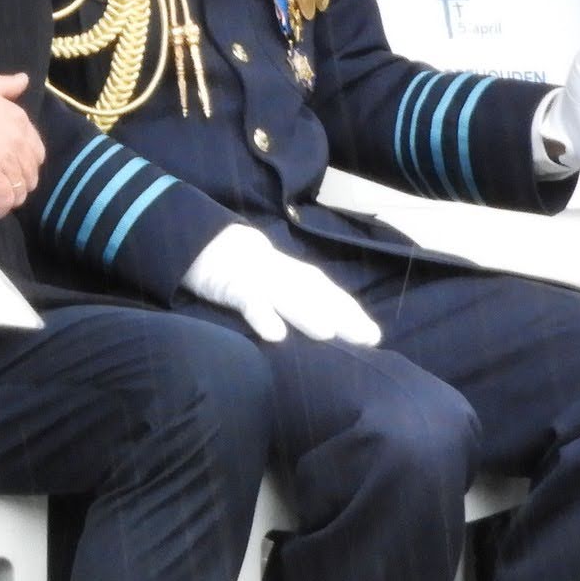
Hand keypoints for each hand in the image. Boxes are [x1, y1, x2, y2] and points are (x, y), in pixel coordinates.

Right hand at [0, 69, 43, 216]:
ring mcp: (4, 157)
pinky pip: (3, 198)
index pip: (37, 153)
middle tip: (3, 192)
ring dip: (10, 200)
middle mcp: (17, 139)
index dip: (26, 166)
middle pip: (29, 174)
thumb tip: (24, 80)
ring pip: (19, 189)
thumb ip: (5, 85)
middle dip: (19, 186)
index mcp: (18, 119)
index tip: (13, 172)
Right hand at [181, 224, 379, 345]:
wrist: (206, 241)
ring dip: (307, 313)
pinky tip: (275, 335)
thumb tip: (329, 330)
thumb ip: (297, 303)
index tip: (373, 337)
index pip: (329, 294)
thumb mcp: (275, 286)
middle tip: (367, 338)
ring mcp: (259, 279)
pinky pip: (249, 301)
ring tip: (329, 333)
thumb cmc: (245, 270)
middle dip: (342, 316)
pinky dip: (262, 315)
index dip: (351, 314)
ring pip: (287, 296)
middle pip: (317, 295)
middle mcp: (284, 276)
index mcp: (295, 277)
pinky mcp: (233, 285)